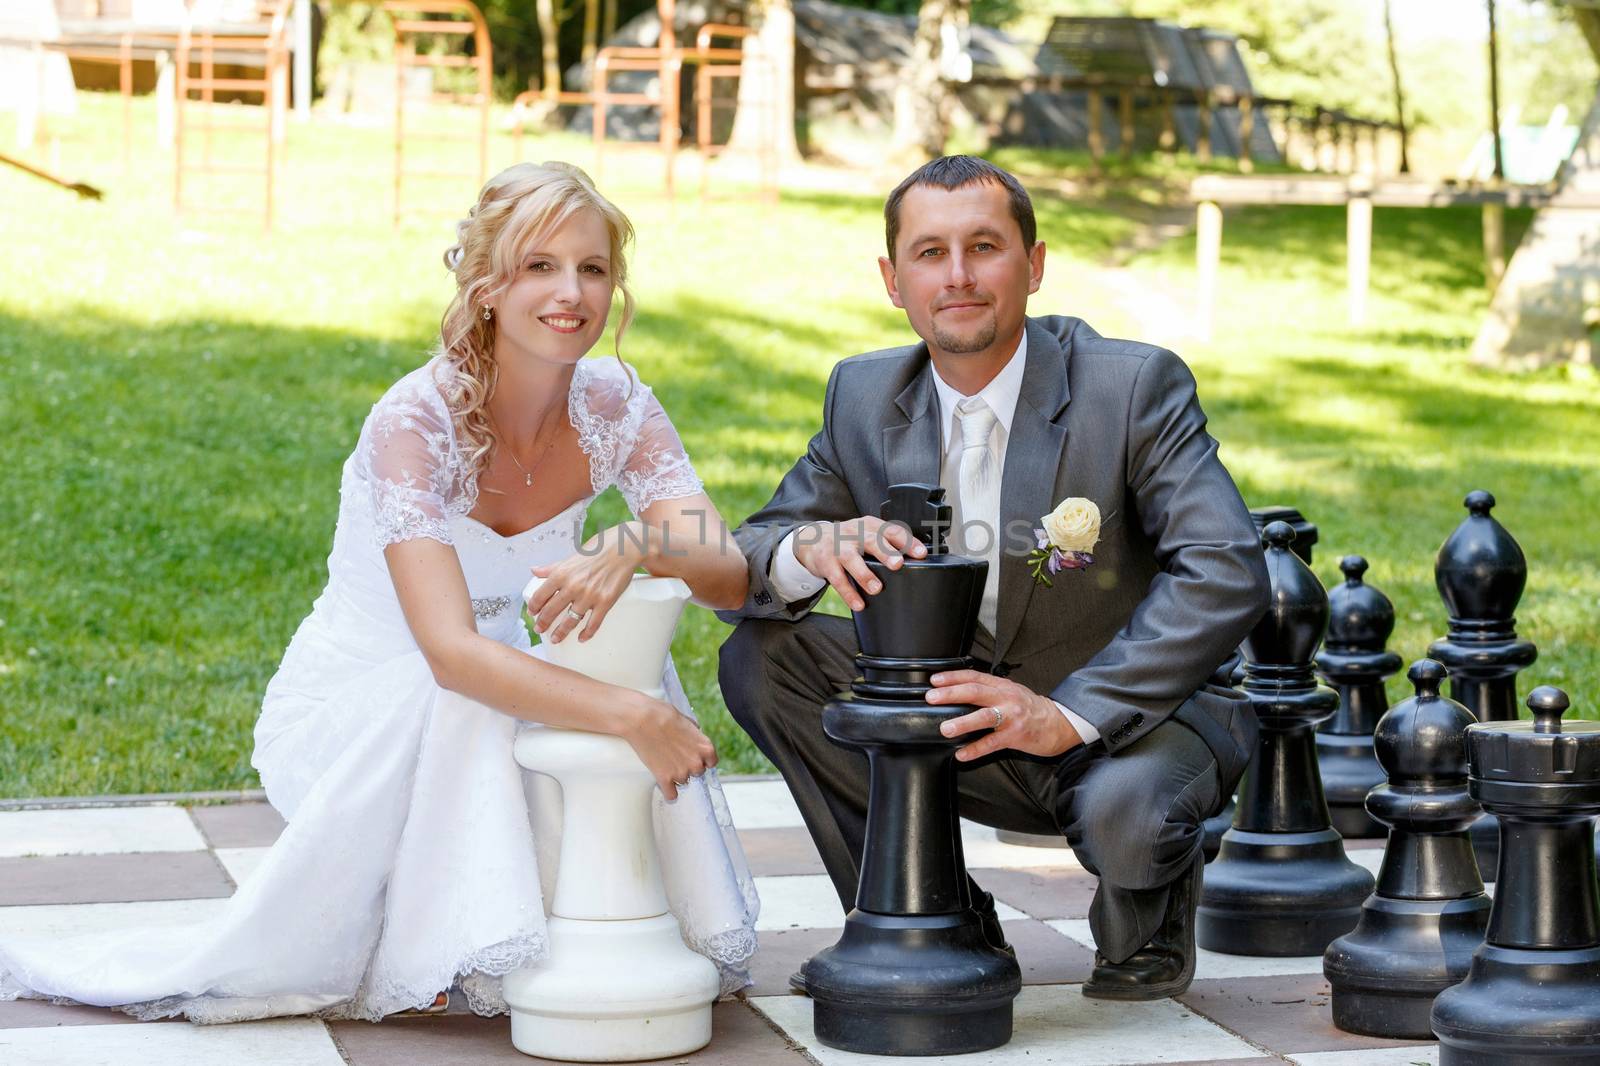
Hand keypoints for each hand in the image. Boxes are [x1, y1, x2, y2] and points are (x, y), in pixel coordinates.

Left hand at [526, 524, 645, 642]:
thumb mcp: (572, 557)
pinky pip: (593, 623)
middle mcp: (573, 586)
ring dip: (561, 632)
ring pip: (570, 621)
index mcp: (562, 573)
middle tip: (539, 629)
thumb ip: (553, 567)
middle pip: (551, 611)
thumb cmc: (599, 550)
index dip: (534, 607)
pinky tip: (581, 638)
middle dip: (543, 623)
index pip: (540, 595)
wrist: (625, 548)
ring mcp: (589, 596)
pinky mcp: (605, 602)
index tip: (532, 613)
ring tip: (555, 638)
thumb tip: (534, 571)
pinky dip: (587, 633)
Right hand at [620, 693, 717, 801]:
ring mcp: (681, 773)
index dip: (702, 758)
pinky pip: (671, 795)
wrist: (641, 720)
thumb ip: (694, 733)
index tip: (693, 756)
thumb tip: (694, 738)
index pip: (711, 762)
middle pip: (697, 772)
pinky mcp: (664, 779)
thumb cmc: (662, 715)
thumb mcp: (686, 720)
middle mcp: (696, 763)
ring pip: (683, 781)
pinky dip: (668, 791)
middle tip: (674, 755)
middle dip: (688, 765)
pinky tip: (664, 784)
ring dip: (675, 775)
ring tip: (664, 762)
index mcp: (705, 747)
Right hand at [791, 516, 927, 610]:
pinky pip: (837, 579)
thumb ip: (885, 544)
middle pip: (871, 540)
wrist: (812, 540)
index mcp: (870, 526)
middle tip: (897, 564)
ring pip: (852, 559)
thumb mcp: (866, 535)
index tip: (921, 553)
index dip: (907, 541)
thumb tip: (916, 563)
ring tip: (876, 588)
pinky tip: (858, 604)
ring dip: (864, 574)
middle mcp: (854, 533)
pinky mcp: (825, 562)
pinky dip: (848, 593)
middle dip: (885, 552)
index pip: (891, 530)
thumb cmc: (848, 540)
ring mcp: (838, 547)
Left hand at [927, 670, 1083, 761]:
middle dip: (951, 694)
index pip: (974, 676)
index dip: (953, 677)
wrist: (1060, 723)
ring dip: (963, 722)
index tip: (934, 680)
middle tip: (932, 698)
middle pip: (975, 692)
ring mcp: (1011, 717)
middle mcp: (1006, 698)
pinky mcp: (1016, 736)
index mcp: (1002, 686)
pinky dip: (975, 750)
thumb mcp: (1011, 692)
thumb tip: (960, 691)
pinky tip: (961, 754)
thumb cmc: (1031, 708)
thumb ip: (990, 690)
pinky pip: (992, 744)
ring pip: (984, 717)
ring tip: (945, 728)